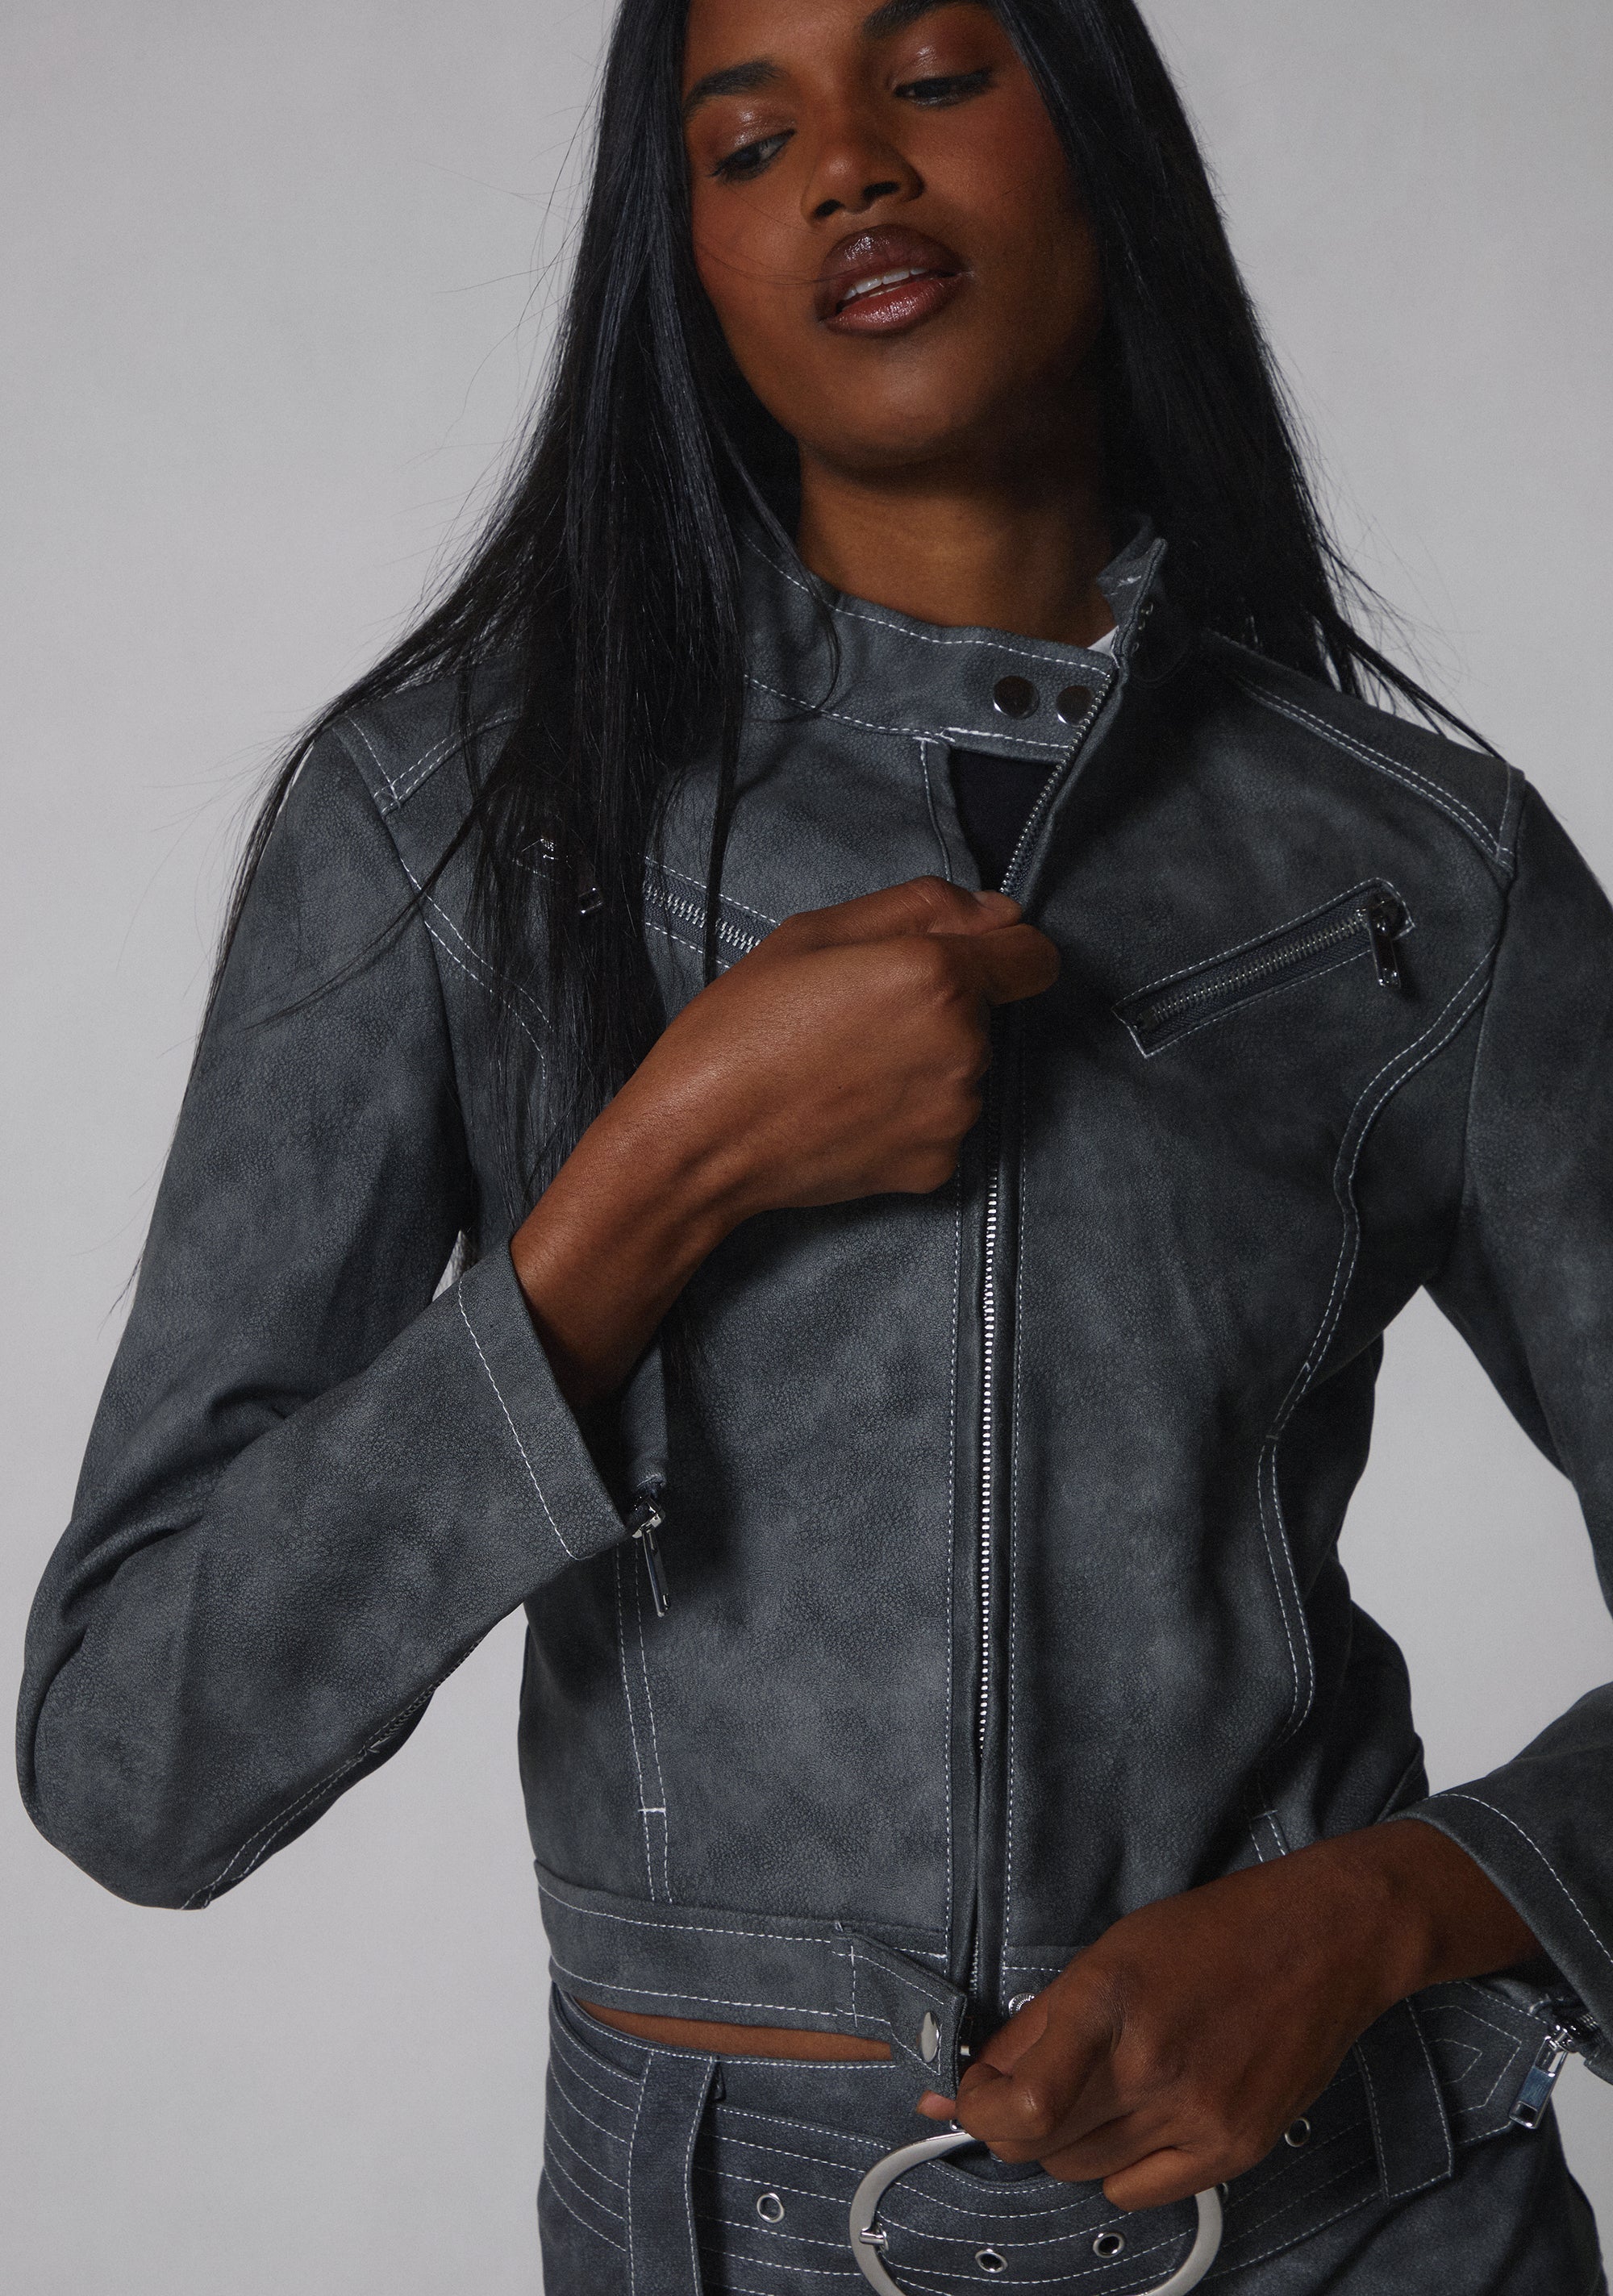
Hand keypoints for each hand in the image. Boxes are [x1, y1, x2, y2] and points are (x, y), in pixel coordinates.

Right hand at [512, 876, 1057, 1403]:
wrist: (699, 1141)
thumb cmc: (742, 1027)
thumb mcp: (815, 933)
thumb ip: (922, 908)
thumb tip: (1000, 913)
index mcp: (938, 977)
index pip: (1034, 955)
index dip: (1000, 950)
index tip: (954, 961)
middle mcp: (964, 1049)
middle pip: (988, 1013)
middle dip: (941, 1008)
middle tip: (853, 1018)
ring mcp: (954, 1115)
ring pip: (965, 1070)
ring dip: (924, 1063)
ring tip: (842, 1068)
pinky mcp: (937, 1166)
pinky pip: (941, 1122)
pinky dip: (907, 1115)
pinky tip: (846, 1110)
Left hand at [917, 1821, 1535, 2209]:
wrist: (1322, 1941)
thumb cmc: (1211, 1934)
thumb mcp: (1106, 1954)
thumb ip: (1034, 2026)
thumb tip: (966, 2081)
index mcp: (1106, 2000)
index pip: (1019, 2104)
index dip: (976, 2110)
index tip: (970, 2096)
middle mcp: (1148, 2064)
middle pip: (1039, 2145)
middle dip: (1014, 2123)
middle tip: (1028, 2092)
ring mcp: (1195, 2114)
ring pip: (1080, 2171)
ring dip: (1067, 2141)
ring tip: (1098, 2089)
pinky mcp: (1233, 2149)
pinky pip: (1137, 2192)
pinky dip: (1120, 2166)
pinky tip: (1139, 2119)